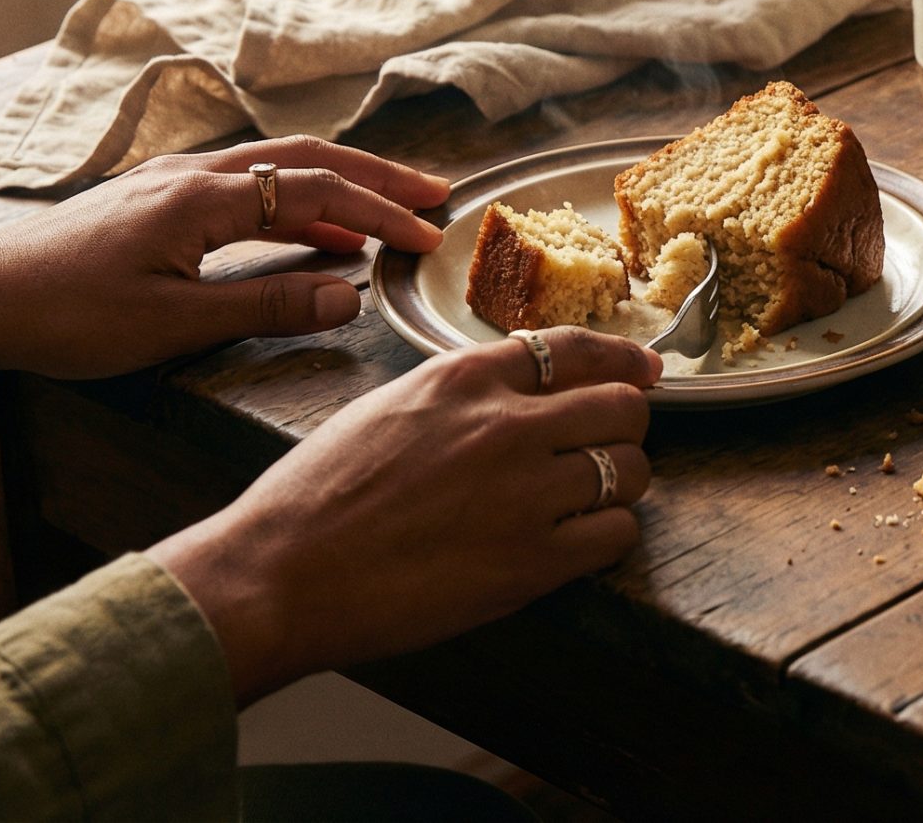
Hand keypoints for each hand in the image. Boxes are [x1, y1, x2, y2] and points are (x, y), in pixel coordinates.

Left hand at [0, 136, 448, 402]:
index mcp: (202, 199)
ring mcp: (170, 183)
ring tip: (385, 207)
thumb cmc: (63, 316)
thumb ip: (265, 305)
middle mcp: (192, 175)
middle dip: (377, 177)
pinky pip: (245, 183)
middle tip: (435, 194)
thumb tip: (349, 292)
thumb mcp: (171, 323)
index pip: (317, 191)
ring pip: (276, 165)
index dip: (380, 213)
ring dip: (337, 182)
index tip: (429, 236)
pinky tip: (304, 224)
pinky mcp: (153, 201)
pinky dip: (293, 195)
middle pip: (307, 159)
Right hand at [148, 326, 661, 702]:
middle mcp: (505, 424)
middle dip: (625, 425)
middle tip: (614, 446)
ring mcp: (525, 492)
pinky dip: (608, 537)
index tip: (643, 371)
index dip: (621, 361)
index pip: (575, 348)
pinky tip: (579, 543)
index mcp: (463, 378)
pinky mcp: (532, 562)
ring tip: (592, 499)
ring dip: (620, 484)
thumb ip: (459, 395)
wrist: (279, 573)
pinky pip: (615, 535)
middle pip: (621, 406)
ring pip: (630, 470)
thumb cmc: (314, 497)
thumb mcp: (387, 407)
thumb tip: (515, 394)